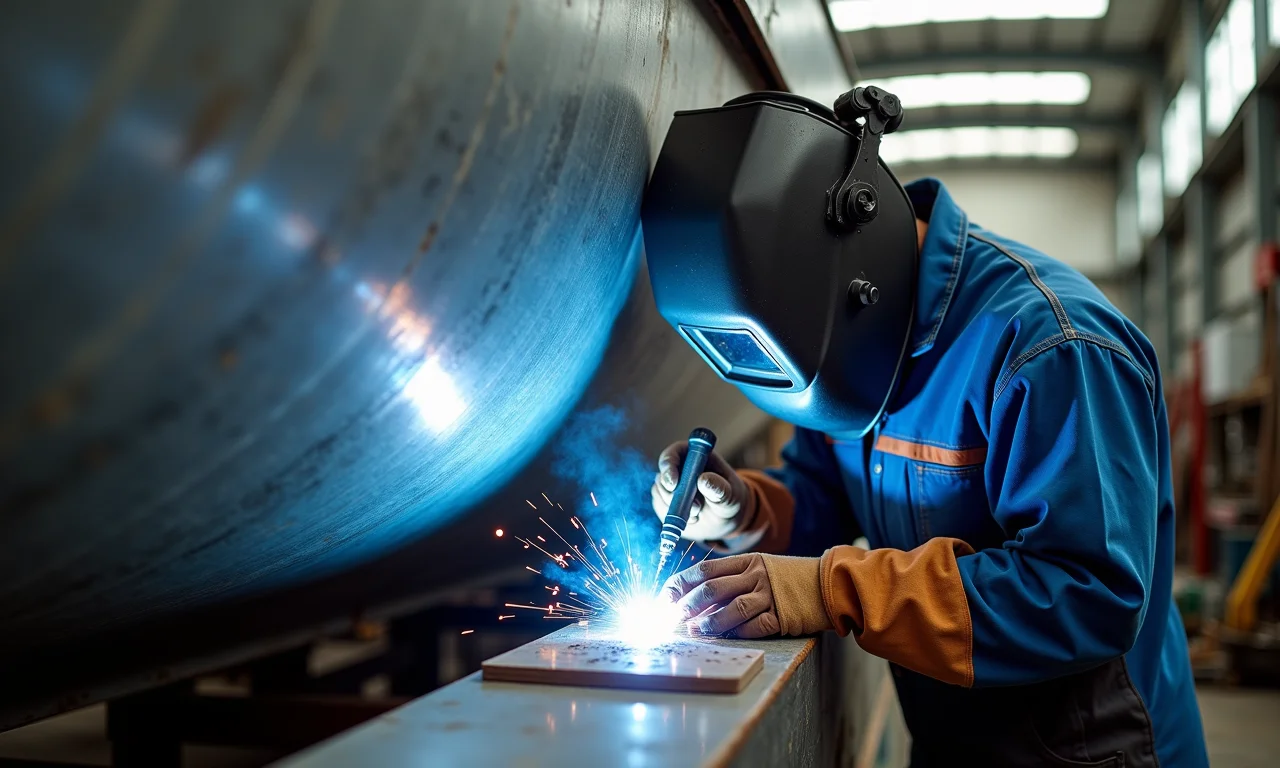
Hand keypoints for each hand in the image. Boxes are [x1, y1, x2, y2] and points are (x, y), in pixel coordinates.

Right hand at [650, 440, 753, 541]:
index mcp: (696, 456)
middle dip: (673, 495)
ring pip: (659, 492)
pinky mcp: (664, 500)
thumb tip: (703, 479)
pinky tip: (691, 518)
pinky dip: (673, 516)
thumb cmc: (730, 501)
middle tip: (695, 510)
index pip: (674, 453)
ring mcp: (670, 483)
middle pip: (663, 475)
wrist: (724, 520)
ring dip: (675, 507)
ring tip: (697, 514)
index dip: (669, 465)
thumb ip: (719, 488)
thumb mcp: (730, 496)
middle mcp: (679, 467)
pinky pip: (660, 506)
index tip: (673, 484)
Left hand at [662, 552, 830, 638]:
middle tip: (674, 617)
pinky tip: (725, 637)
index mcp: (747, 561)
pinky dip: (737, 632)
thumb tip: (695, 599)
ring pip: (731, 609)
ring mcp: (770, 595)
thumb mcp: (760, 568)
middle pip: (713, 588)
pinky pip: (754, 626)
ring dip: (709, 622)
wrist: (829, 584)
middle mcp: (756, 575)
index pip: (705, 569)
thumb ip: (732, 579)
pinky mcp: (783, 616)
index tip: (666, 597)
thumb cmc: (788, 579)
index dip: (682, 583)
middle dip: (688, 604)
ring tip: (695, 630)